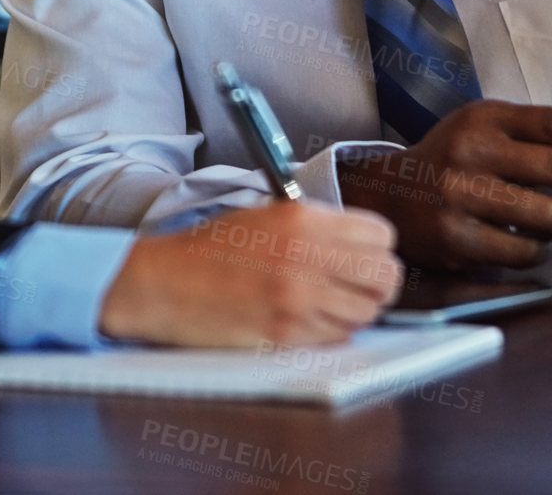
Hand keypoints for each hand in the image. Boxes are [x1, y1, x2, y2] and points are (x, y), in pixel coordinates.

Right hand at [98, 201, 402, 346]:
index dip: (379, 247)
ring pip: (367, 313)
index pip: (382, 235)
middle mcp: (307, 256)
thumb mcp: (269, 214)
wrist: (165, 282)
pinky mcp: (286, 335)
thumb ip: (318, 226)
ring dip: (357, 310)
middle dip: (379, 282)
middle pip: (386, 277)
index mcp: (304, 218)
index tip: (367, 254)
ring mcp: (299, 299)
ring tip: (331, 302)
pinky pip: (337, 337)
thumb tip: (361, 246)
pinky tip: (310, 318)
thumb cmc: (212, 249)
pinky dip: (333, 331)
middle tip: (360, 284)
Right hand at [336, 101, 551, 268]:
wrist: (389, 195)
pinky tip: (524, 242)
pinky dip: (536, 251)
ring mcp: (461, 194)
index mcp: (486, 117)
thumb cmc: (452, 161)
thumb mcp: (484, 130)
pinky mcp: (455, 237)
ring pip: (547, 215)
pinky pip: (522, 252)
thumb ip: (534, 138)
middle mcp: (472, 150)